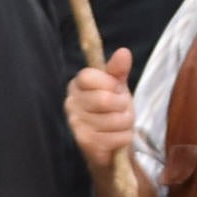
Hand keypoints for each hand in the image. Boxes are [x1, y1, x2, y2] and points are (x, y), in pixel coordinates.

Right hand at [64, 51, 136, 171]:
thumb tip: (123, 52)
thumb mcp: (116, 87)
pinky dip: (124, 137)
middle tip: (121, 109)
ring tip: (119, 124)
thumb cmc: (112, 110)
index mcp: (76, 85)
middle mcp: (70, 103)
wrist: (109, 144)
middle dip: (122, 106)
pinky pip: (116, 137)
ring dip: (126, 123)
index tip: (114, 89)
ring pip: (114, 120)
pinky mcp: (85, 142)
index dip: (109, 83)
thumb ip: (118, 70)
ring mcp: (75, 124)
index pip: (88, 76)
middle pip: (104, 99)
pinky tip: (116, 137)